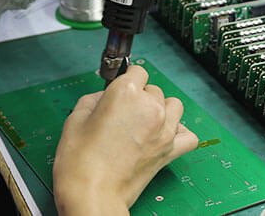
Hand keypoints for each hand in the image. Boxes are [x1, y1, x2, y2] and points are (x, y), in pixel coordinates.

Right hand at [52, 66, 197, 214]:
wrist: (92, 194)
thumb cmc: (80, 161)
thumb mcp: (76, 118)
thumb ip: (94, 99)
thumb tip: (103, 98)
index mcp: (126, 92)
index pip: (137, 70)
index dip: (127, 79)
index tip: (121, 89)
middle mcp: (150, 106)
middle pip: (153, 89)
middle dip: (140, 97)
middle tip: (123, 115)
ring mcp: (164, 129)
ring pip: (174, 105)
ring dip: (161, 109)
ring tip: (145, 122)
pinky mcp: (170, 151)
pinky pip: (189, 135)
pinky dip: (180, 133)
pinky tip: (165, 135)